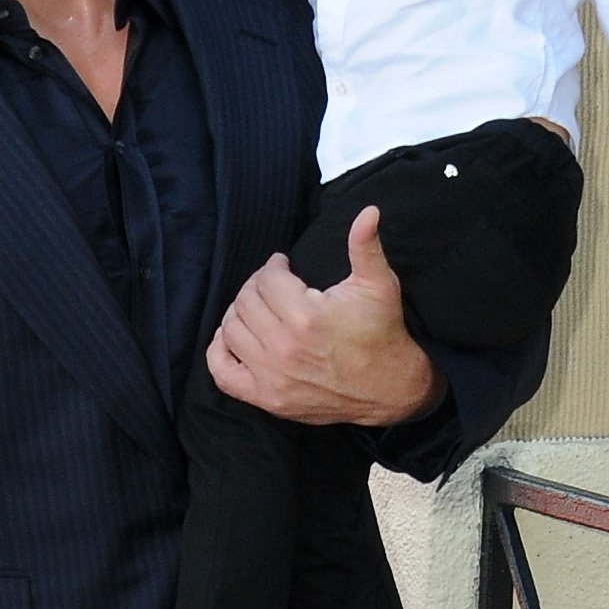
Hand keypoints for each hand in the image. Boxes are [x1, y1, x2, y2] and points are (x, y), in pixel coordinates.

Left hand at [204, 207, 435, 428]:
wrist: (388, 388)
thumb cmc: (382, 332)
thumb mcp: (378, 285)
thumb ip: (366, 246)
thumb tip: (368, 210)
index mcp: (307, 316)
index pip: (266, 280)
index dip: (273, 266)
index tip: (281, 265)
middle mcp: (284, 348)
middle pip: (245, 303)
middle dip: (256, 287)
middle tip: (270, 285)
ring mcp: (272, 376)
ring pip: (231, 331)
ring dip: (239, 313)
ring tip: (257, 307)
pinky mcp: (267, 398)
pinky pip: (222, 373)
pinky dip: (220, 351)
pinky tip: (234, 337)